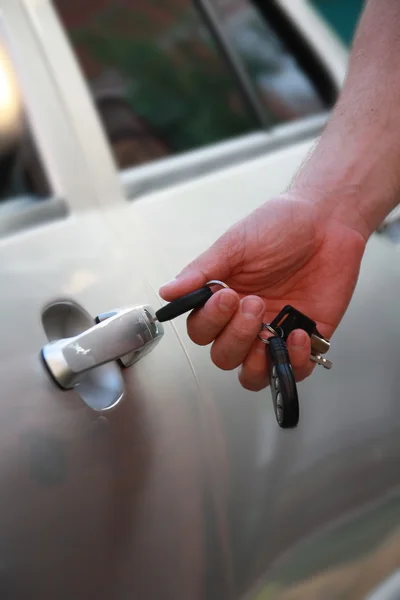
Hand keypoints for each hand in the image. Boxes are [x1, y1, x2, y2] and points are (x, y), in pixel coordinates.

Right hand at [160, 195, 365, 390]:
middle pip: (224, 356)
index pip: (202, 330)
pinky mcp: (307, 339)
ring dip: (256, 360)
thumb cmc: (280, 226)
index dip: (210, 321)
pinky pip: (294, 370)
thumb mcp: (235, 244)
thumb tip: (167, 292)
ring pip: (252, 373)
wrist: (327, 221)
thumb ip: (202, 271)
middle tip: (252, 303)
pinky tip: (298, 333)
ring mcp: (275, 333)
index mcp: (224, 299)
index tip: (225, 295)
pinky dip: (294, 360)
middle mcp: (246, 321)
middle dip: (235, 336)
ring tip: (268, 329)